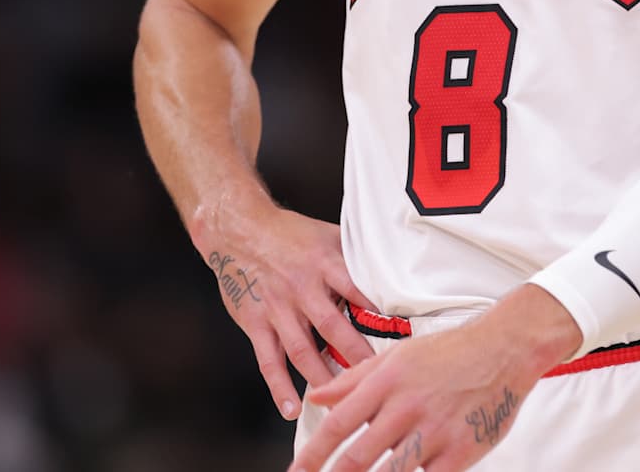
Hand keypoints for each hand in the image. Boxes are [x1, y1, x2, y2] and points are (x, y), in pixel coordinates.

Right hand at [195, 202, 377, 418]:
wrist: (239, 230)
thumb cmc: (291, 233)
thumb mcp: (328, 235)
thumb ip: (354, 258)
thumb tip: (391, 274)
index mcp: (325, 263)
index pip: (358, 292)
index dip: (378, 314)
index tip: (400, 336)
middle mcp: (302, 287)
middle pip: (333, 326)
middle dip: (356, 354)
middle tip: (376, 379)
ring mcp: (277, 307)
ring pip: (302, 350)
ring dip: (322, 377)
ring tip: (341, 402)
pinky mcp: (254, 322)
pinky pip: (268, 360)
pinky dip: (279, 387)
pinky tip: (291, 409)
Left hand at [289, 285, 580, 471]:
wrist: (506, 349)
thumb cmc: (450, 353)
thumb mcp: (398, 354)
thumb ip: (354, 379)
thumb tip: (316, 396)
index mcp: (387, 381)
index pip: (336, 426)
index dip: (309, 457)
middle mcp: (407, 406)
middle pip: (356, 459)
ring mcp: (435, 431)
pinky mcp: (460, 450)